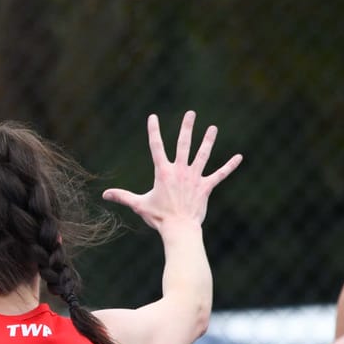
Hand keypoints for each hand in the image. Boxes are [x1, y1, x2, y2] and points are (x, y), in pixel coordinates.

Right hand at [102, 111, 241, 229]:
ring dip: (208, 140)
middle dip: (187, 128)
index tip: (153, 116)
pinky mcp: (206, 187)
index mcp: (163, 172)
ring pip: (203, 155)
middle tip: (191, 113)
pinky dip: (229, 166)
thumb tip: (104, 195)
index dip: (153, 130)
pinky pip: (220, 174)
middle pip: (183, 144)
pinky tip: (239, 157)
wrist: (179, 229)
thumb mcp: (139, 205)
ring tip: (212, 128)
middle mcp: (180, 171)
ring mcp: (194, 178)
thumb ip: (122, 196)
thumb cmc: (159, 217)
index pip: (156, 146)